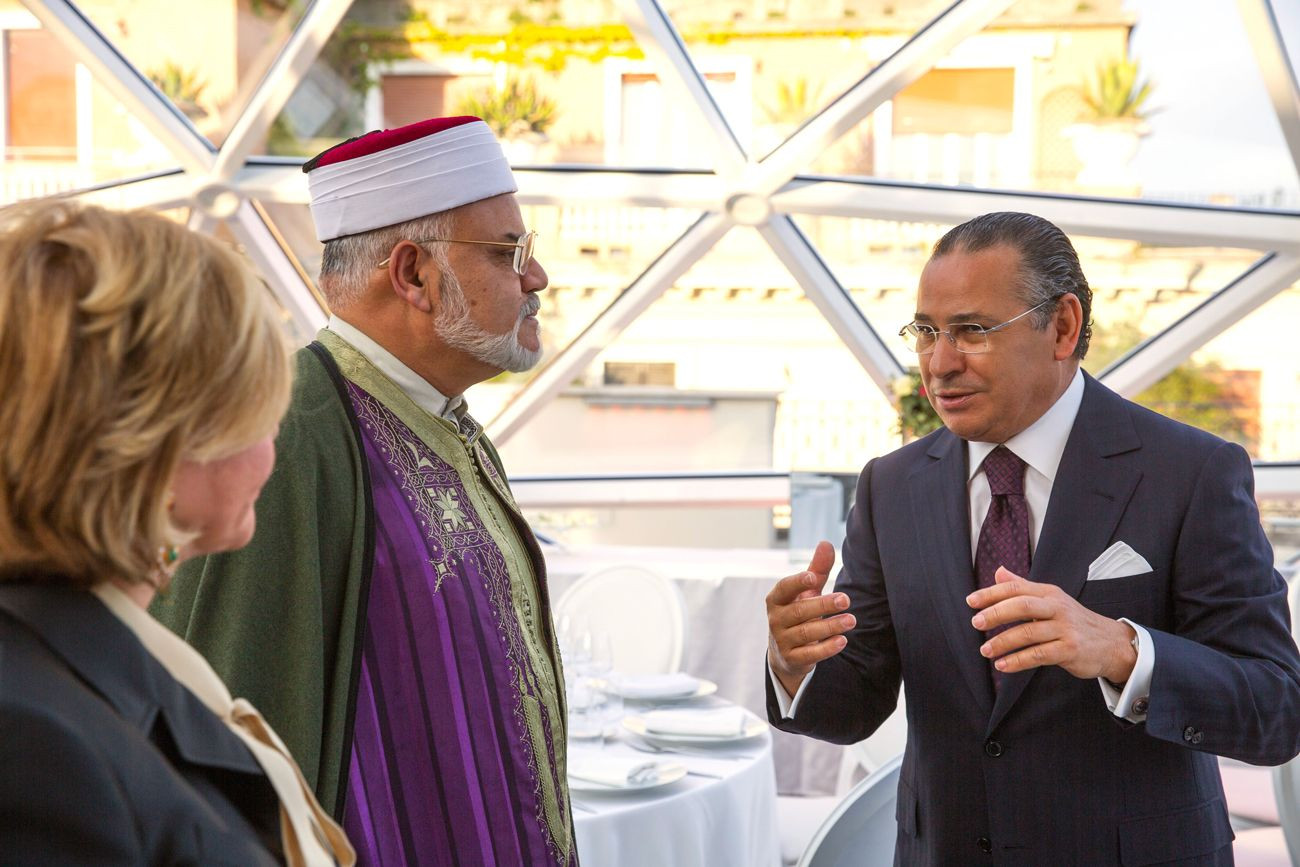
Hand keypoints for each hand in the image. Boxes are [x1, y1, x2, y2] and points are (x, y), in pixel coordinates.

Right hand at [766, 541, 854, 697]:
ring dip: (830, 626)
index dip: (798, 582)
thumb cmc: (799, 613)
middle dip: (824, 605)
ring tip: (851, 620)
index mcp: (776, 599)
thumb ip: (816, 570)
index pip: (784, 588)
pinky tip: (842, 641)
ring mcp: (782, 641)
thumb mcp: (806, 592)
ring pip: (807, 633)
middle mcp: (776, 619)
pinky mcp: (792, 659)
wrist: (785, 652)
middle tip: (846, 600)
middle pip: (800, 611)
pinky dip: (827, 648)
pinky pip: (810, 654)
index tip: (814, 578)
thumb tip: (826, 543)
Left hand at [967, 567, 1137, 682]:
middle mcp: (1057, 608)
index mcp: (1049, 593)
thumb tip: (998, 571)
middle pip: (1022, 606)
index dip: (991, 593)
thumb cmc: (1074, 620)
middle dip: (996, 614)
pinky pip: (1038, 655)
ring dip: (1003, 642)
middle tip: (976, 623)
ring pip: (1028, 633)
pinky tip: (1002, 665)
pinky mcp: (1070, 650)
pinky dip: (1017, 661)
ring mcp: (1065, 629)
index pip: (1016, 588)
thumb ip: (1023, 587)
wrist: (1111, 643)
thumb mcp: (1051, 599)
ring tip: (985, 649)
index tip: (971, 601)